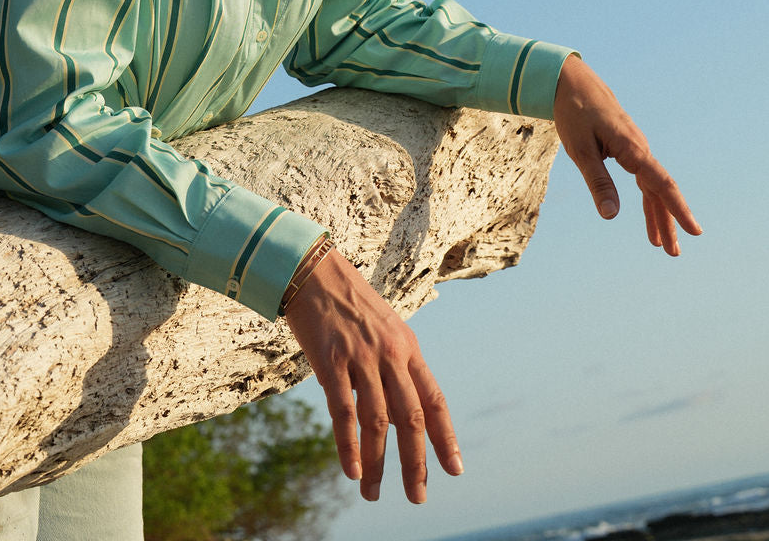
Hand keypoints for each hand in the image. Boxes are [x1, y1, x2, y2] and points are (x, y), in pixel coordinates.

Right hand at [283, 246, 462, 503]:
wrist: (313, 271)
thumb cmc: (348, 304)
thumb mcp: (382, 331)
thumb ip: (390, 370)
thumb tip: (387, 417)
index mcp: (408, 348)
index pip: (434, 399)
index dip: (446, 437)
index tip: (455, 469)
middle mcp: (390, 354)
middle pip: (410, 418)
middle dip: (416, 462)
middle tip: (418, 497)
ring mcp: (361, 357)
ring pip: (377, 422)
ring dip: (377, 463)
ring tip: (372, 493)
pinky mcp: (330, 361)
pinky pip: (343, 412)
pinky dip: (348, 445)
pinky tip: (352, 470)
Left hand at [553, 55, 701, 254]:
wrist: (571, 82)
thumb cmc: (574, 113)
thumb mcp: (581, 150)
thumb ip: (598, 182)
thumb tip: (611, 216)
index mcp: (632, 149)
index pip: (661, 184)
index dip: (678, 209)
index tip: (695, 231)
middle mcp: (640, 148)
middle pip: (660, 190)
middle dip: (668, 222)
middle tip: (673, 254)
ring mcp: (635, 147)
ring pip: (652, 186)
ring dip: (657, 214)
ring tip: (660, 244)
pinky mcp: (627, 146)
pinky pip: (642, 177)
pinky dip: (646, 198)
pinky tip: (647, 213)